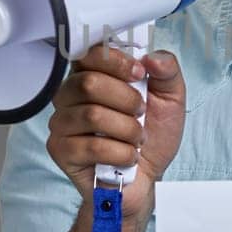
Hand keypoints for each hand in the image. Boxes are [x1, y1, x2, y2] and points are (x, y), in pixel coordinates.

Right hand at [45, 44, 185, 222]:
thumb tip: (152, 58)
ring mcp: (62, 123)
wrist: (147, 178)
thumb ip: (167, 71)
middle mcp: (70, 95)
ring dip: (127, 130)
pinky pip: (92, 146)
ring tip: (136, 139)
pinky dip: (120, 153)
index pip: (89, 53)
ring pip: (92, 115)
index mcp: (91, 74)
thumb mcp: (171, 98)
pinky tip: (127, 157)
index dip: (116, 61)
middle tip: (141, 114)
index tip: (139, 73)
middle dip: (127, 100)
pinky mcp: (60, 150)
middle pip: (89, 83)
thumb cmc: (153, 135)